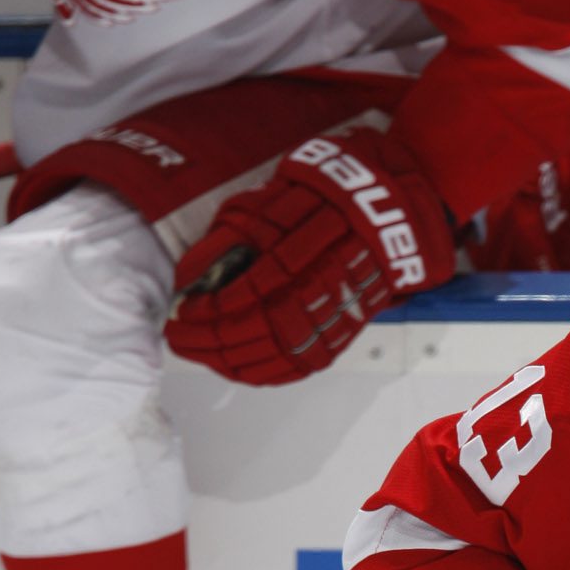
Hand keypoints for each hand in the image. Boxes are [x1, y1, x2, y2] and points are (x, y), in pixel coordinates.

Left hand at [166, 130, 453, 385]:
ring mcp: (337, 313)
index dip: (208, 311)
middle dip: (210, 340)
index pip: (248, 295)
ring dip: (231, 360)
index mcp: (307, 246)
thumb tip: (191, 273)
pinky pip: (301, 364)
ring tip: (200, 352)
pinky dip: (265, 372)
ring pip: (278, 353)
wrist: (390, 211)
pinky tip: (237, 368)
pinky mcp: (343, 331)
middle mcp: (324, 285)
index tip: (180, 311)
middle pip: (258, 329)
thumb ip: (233, 234)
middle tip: (178, 336)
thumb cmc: (329, 197)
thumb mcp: (276, 197)